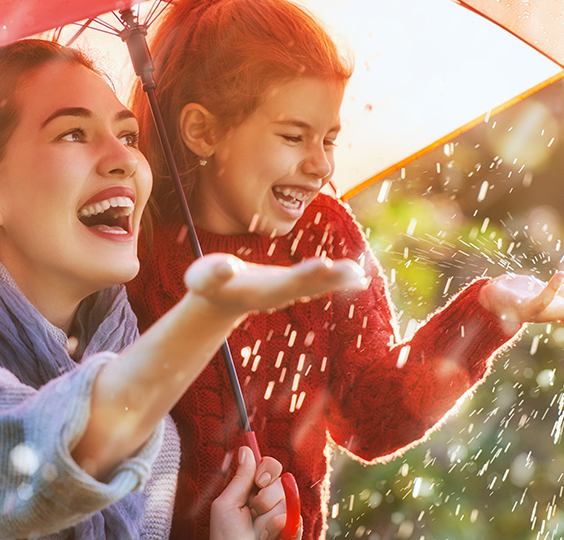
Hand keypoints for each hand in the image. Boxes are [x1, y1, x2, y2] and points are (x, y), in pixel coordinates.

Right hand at [184, 253, 366, 319]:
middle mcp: (278, 294)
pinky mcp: (292, 285)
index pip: (286, 282)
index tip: (324, 264)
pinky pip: (319, 283)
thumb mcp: (202, 278)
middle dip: (331, 278)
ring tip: (361, 274)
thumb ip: (214, 273)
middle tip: (354, 271)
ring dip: (340, 281)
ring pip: (317, 286)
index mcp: (259, 291)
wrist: (217, 300)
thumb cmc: (207, 284)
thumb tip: (226, 267)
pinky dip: (338, 279)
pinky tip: (359, 276)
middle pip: (308, 286)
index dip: (305, 274)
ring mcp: (286, 292)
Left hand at [210, 448, 299, 539]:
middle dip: (267, 497)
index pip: (270, 466)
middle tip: (253, 512)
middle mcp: (270, 501)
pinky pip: (297, 521)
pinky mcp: (292, 531)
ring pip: (289, 501)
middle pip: (283, 480)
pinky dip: (282, 530)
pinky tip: (270, 538)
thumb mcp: (226, 505)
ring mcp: (283, 516)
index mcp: (252, 490)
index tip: (259, 481)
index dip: (267, 469)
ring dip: (269, 519)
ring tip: (258, 533)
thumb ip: (240, 479)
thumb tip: (246, 449)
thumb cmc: (226, 537)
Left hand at [478, 271, 563, 324]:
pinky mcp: (522, 307)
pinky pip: (541, 301)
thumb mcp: (542, 291)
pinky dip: (553, 290)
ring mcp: (536, 314)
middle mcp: (548, 316)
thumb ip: (560, 295)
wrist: (488, 297)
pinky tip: (561, 274)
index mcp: (555, 311)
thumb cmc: (517, 293)